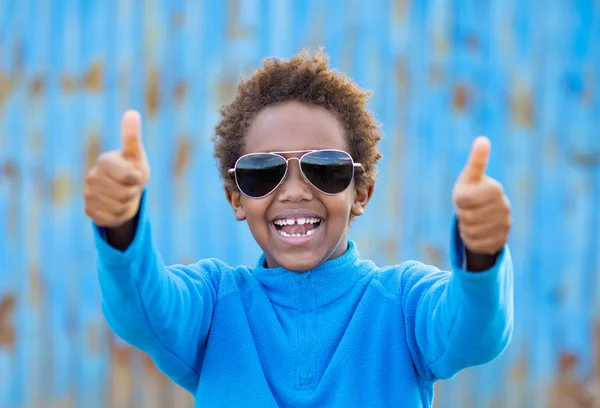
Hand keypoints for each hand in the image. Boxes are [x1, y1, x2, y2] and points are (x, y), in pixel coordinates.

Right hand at [84, 110, 150, 227]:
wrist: (125, 192)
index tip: (136, 175)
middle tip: (131, 187)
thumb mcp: (136, 155)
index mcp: (104, 161)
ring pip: (118, 208)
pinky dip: (119, 217)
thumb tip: (132, 112)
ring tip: (125, 196)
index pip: (129, 176)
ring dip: (128, 205)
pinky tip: (116, 208)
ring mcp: (88, 194)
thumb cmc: (133, 169)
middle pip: (124, 194)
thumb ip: (132, 137)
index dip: (138, 179)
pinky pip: (110, 219)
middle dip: (133, 193)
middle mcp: (92, 176)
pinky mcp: (89, 211)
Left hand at [452, 136, 510, 255]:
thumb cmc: (471, 194)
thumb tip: (483, 140)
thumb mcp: (469, 179)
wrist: (483, 218)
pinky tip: (477, 233)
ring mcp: (505, 224)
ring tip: (472, 220)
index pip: (466, 199)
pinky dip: (472, 241)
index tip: (463, 198)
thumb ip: (476, 163)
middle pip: (468, 217)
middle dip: (463, 215)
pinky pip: (478, 244)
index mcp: (493, 189)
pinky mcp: (502, 240)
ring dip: (466, 228)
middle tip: (467, 210)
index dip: (460, 202)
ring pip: (473, 231)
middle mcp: (503, 206)